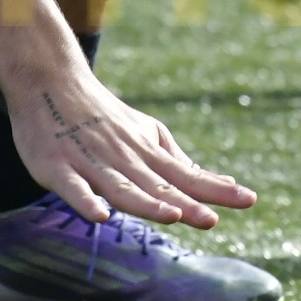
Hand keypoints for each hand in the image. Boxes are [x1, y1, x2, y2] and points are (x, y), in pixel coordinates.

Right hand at [8, 59, 259, 227]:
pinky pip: (73, 188)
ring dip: (146, 202)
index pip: (187, 175)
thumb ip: (175, 160)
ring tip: (172, 216)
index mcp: (146, 152)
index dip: (215, 189)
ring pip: (121, 187)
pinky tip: (100, 216)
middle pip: (158, 185)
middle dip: (185, 203)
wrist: (50, 80)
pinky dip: (86, 200)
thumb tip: (216, 180)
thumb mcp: (144, 132)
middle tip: (213, 220)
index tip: (249, 199)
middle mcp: (124, 158)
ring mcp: (90, 162)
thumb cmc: (102, 115)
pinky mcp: (57, 167)